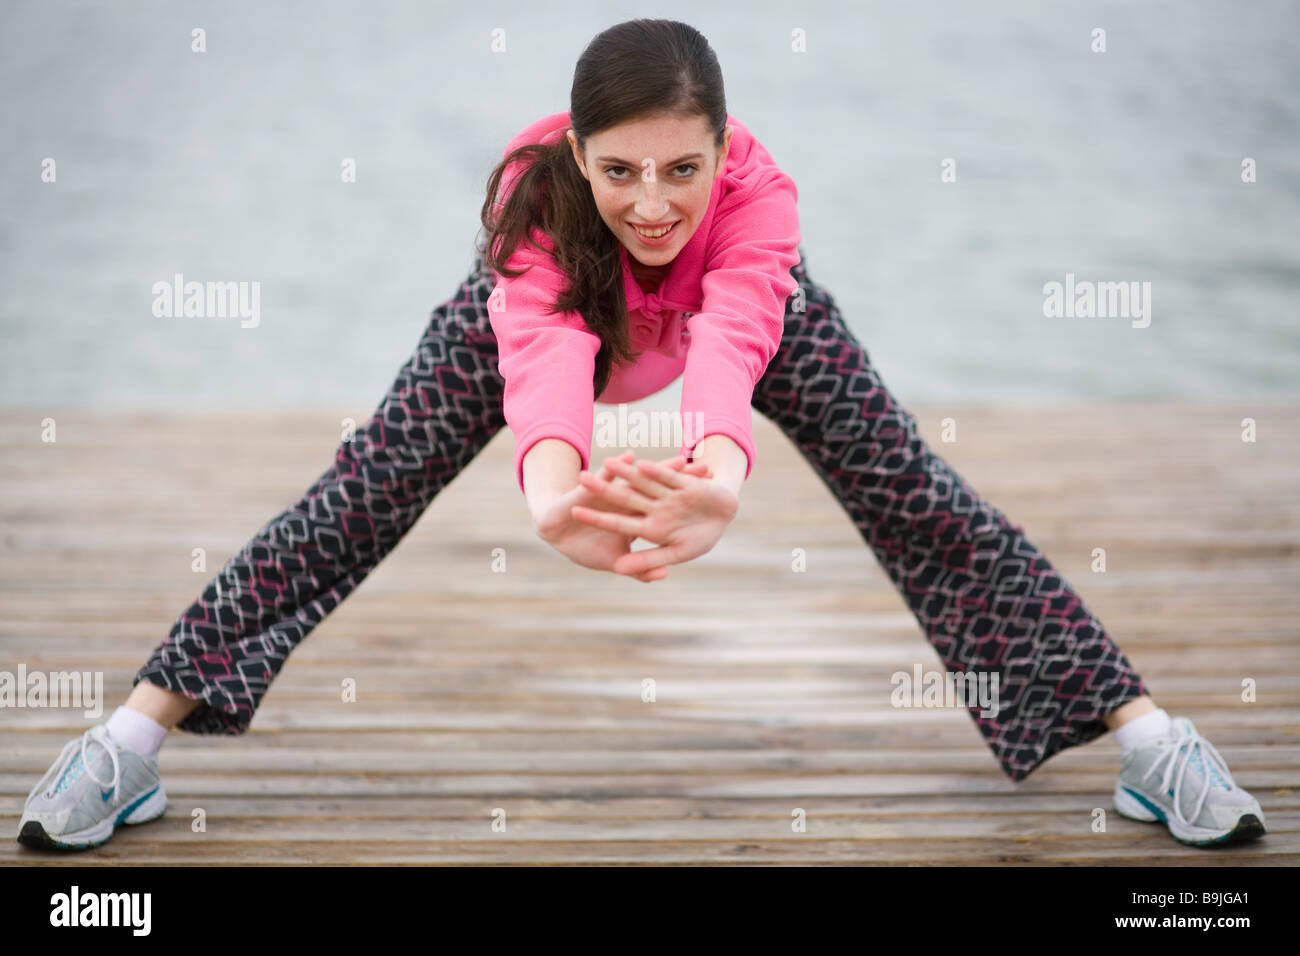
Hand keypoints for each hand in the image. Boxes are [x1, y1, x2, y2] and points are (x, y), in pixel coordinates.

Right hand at [532, 451, 712, 581]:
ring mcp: (612, 495)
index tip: (711, 495)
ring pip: (641, 480)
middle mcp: (629, 504)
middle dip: (683, 480)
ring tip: (681, 458)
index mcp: (637, 520)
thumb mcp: (614, 561)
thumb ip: (639, 568)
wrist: (556, 534)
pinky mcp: (591, 490)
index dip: (686, 502)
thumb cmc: (585, 548)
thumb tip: (664, 574)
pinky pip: (607, 477)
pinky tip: (632, 458)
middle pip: (661, 490)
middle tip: (707, 469)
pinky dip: (618, 469)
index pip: (666, 509)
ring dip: (659, 469)